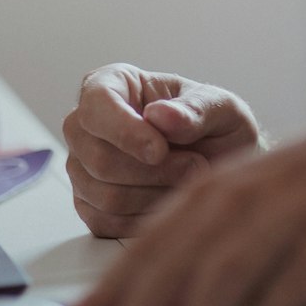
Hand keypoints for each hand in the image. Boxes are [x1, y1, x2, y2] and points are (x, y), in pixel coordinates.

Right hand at [64, 65, 262, 237]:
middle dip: (154, 171)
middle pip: (99, 158)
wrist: (223, 162)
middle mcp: (86, 125)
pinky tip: (170, 199)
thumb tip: (160, 116)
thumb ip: (195, 109)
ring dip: (156, 195)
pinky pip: (106, 222)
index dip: (125, 131)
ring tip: (189, 180)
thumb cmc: (217, 126)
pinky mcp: (88, 204)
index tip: (161, 150)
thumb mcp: (222, 108)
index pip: (96, 105)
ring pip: (104, 195)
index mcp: (111, 84)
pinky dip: (145, 218)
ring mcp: (82, 166)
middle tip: (196, 165)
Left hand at [74, 100, 305, 305]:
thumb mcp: (263, 190)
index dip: (117, 282)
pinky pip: (292, 284)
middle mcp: (253, 193)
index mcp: (226, 183)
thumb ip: (215, 235)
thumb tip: (156, 300)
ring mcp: (297, 212)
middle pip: (184, 256)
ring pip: (232, 271)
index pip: (156, 236)